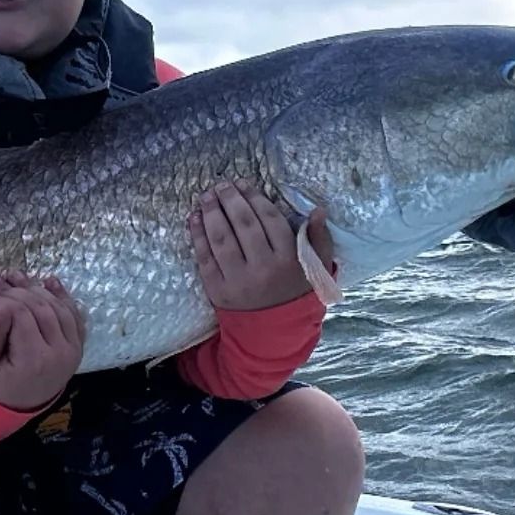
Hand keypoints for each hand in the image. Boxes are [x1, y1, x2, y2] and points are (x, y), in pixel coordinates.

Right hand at [0, 271, 85, 409]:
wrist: (12, 408)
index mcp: (34, 361)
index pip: (21, 315)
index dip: (0, 300)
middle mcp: (60, 355)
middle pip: (41, 308)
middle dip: (15, 290)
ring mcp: (72, 351)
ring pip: (58, 308)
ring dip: (36, 289)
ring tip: (13, 277)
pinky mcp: (76, 347)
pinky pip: (74, 316)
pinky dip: (62, 297)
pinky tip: (49, 282)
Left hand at [189, 181, 334, 310]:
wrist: (274, 331)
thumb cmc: (296, 291)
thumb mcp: (317, 268)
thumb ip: (319, 238)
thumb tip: (317, 210)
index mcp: (290, 260)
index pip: (270, 220)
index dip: (254, 198)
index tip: (244, 183)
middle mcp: (264, 268)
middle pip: (244, 225)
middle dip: (230, 200)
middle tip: (221, 185)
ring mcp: (239, 280)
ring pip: (222, 239)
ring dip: (211, 213)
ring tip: (206, 196)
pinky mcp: (218, 290)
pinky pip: (205, 257)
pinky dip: (197, 235)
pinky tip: (194, 218)